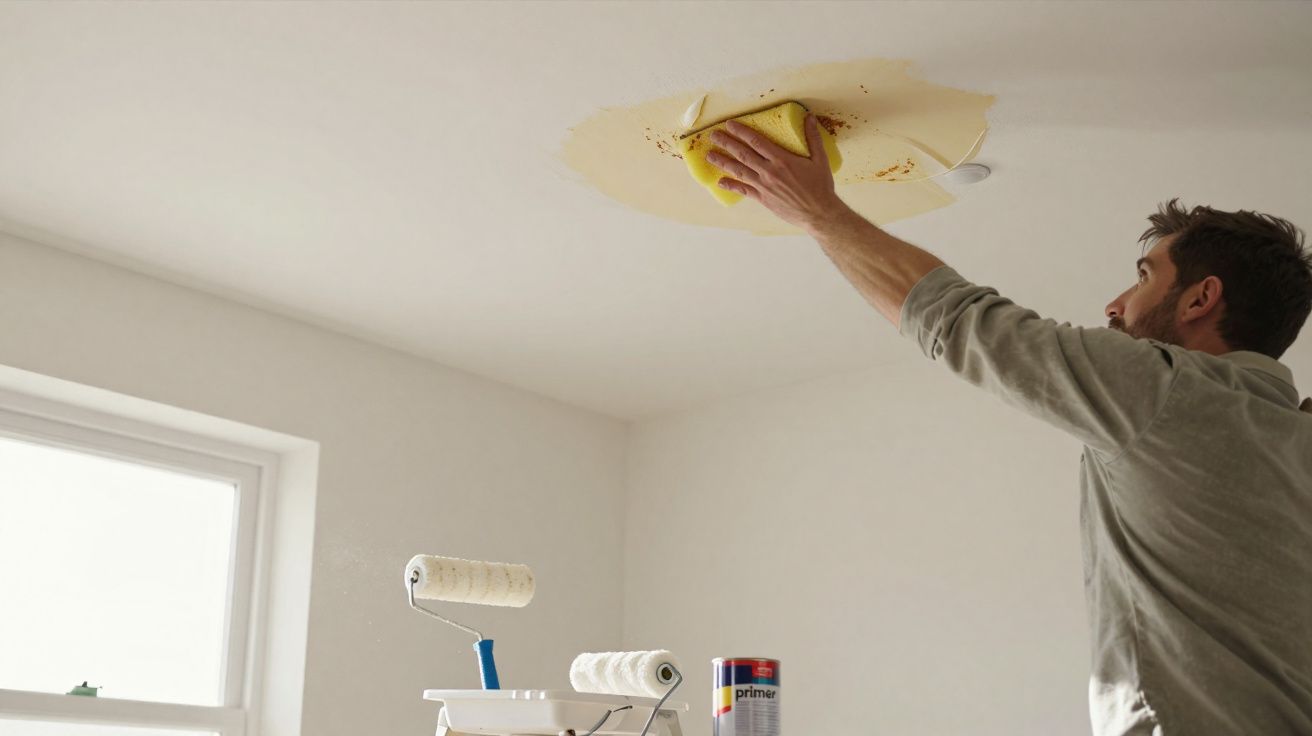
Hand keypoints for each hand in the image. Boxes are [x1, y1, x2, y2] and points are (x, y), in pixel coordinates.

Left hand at [707, 114, 849, 230]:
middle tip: (713, 135)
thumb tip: (809, 117)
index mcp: (782, 159)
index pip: (756, 141)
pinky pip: (743, 190)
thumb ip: (813, 138)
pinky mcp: (762, 199)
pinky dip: (731, 185)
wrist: (818, 213)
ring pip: (738, 171)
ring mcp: (763, 186)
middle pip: (742, 154)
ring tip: (709, 155)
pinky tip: (720, 182)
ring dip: (722, 162)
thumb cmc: (820, 186)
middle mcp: (769, 172)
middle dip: (726, 143)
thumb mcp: (820, 159)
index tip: (730, 124)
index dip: (741, 131)